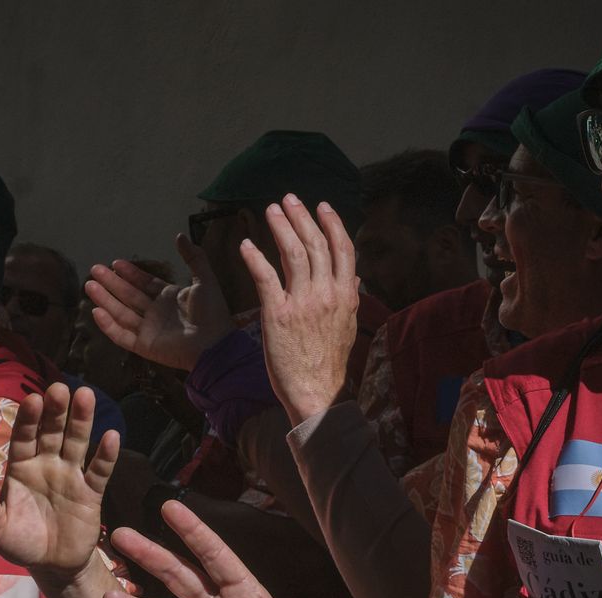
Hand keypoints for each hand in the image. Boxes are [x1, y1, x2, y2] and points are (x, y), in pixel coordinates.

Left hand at [0, 383, 119, 580]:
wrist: (52, 565)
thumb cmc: (21, 542)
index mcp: (21, 468)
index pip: (24, 438)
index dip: (29, 420)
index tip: (33, 399)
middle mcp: (46, 465)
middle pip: (52, 433)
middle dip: (56, 411)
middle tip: (60, 388)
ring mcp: (70, 476)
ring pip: (76, 443)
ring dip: (82, 421)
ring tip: (86, 396)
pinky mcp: (91, 492)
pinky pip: (99, 471)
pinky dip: (106, 455)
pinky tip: (112, 436)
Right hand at [86, 234, 232, 370]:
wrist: (214, 343)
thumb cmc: (211, 312)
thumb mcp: (204, 279)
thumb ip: (193, 257)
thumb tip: (180, 235)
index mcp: (169, 298)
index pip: (144, 283)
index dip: (130, 273)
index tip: (115, 263)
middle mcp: (156, 313)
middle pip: (128, 295)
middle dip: (112, 283)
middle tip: (94, 270)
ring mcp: (149, 330)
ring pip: (121, 313)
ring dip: (105, 299)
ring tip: (89, 286)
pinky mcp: (144, 346)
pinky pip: (122, 336)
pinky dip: (108, 325)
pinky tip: (96, 311)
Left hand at [244, 195, 361, 422]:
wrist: (316, 394)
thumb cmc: (328, 365)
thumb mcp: (347, 327)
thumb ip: (349, 299)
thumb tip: (354, 278)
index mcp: (345, 295)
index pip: (342, 249)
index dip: (332, 223)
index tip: (322, 206)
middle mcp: (326, 294)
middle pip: (315, 244)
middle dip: (301, 216)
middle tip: (288, 199)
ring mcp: (302, 303)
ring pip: (292, 253)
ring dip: (280, 227)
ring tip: (270, 210)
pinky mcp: (277, 315)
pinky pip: (265, 277)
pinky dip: (255, 257)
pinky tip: (246, 245)